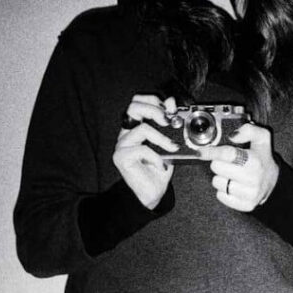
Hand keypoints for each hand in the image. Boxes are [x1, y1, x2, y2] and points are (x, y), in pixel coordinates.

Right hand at [113, 95, 178, 209]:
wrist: (152, 192)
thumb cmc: (160, 167)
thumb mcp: (169, 142)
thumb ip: (170, 123)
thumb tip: (171, 103)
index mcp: (136, 126)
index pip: (138, 101)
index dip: (153, 100)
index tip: (169, 110)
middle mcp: (127, 133)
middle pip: (133, 107)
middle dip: (154, 110)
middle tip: (167, 121)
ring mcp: (122, 145)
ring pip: (142, 128)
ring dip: (162, 138)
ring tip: (172, 148)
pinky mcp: (121, 157)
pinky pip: (142, 149)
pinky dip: (156, 157)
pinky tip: (162, 165)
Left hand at [200, 122, 279, 210]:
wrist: (273, 182)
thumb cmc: (263, 158)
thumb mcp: (262, 138)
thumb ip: (248, 130)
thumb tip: (232, 135)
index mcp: (255, 161)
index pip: (228, 154)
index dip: (212, 151)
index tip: (201, 151)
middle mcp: (253, 178)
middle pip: (218, 168)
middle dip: (218, 163)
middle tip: (228, 162)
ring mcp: (250, 194)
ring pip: (217, 183)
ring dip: (220, 177)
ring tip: (231, 174)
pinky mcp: (246, 205)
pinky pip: (221, 196)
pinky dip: (223, 190)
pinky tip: (232, 184)